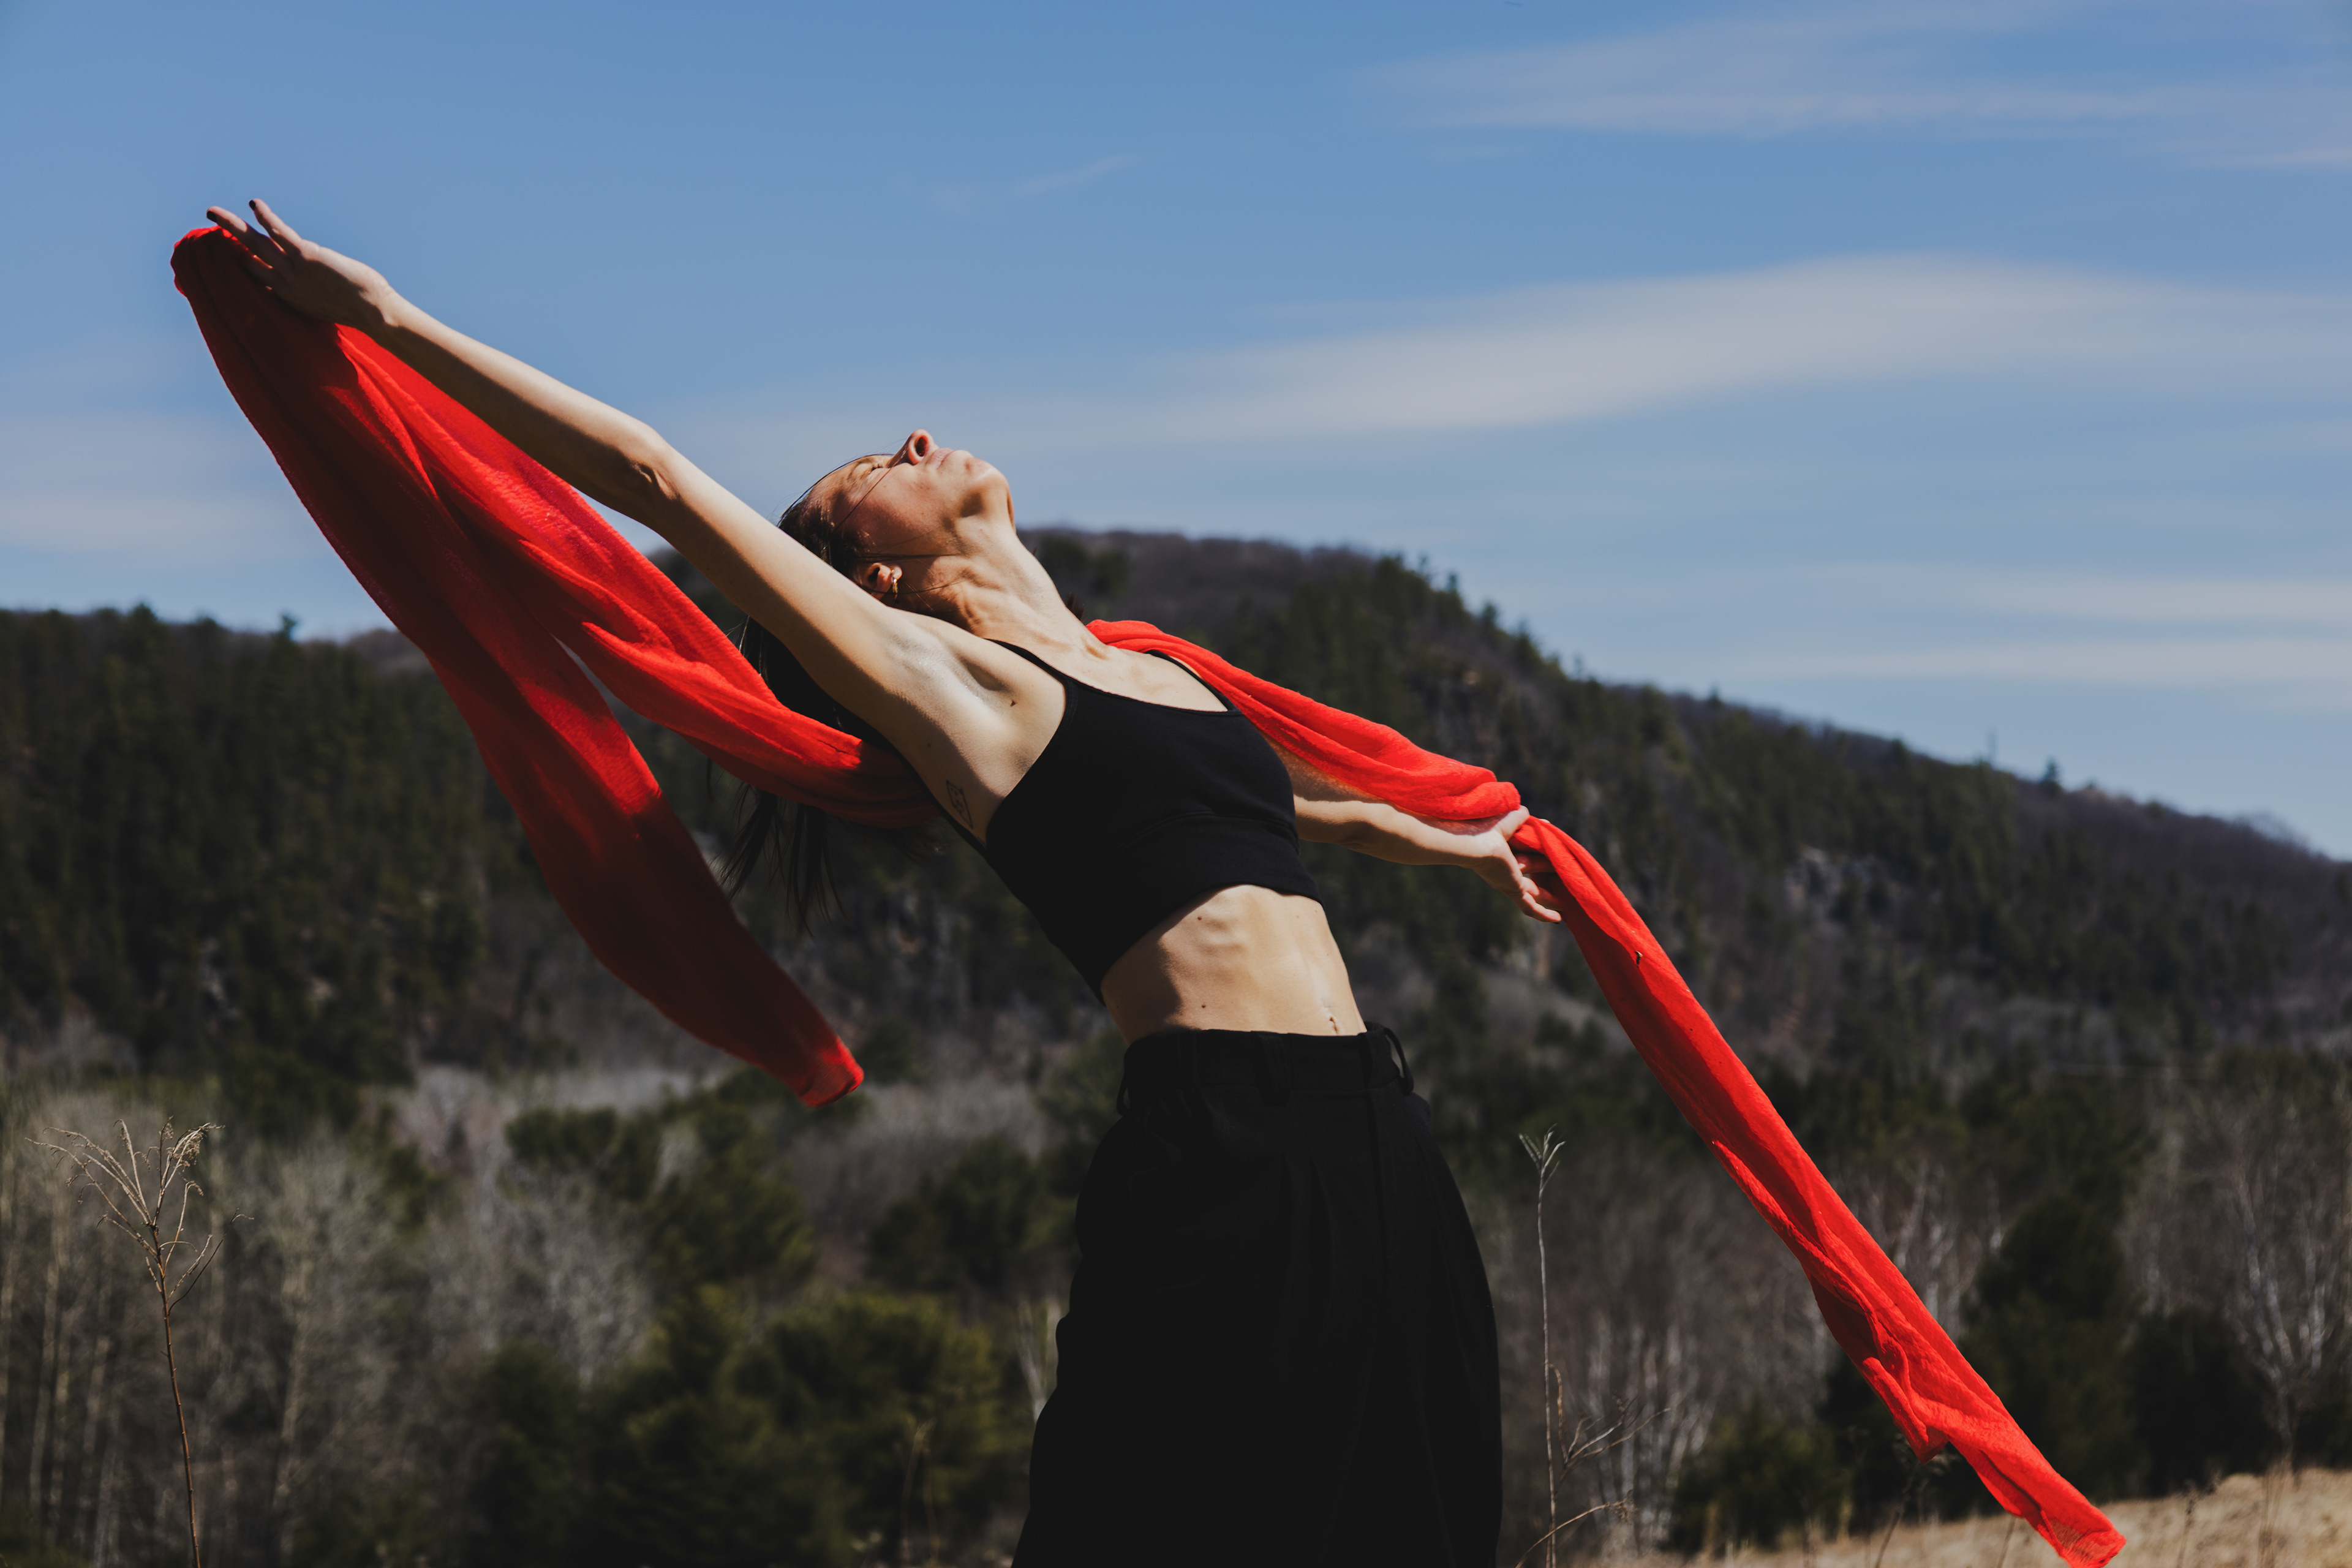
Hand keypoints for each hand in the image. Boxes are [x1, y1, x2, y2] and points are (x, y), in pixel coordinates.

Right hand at [204, 199, 398, 332]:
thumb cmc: (361, 310)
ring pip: (255, 244)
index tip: (232, 253)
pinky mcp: (306, 257)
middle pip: (248, 260)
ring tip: (212, 212)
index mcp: (289, 298)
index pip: (258, 279)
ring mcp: (293, 271)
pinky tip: (254, 204)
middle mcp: (285, 285)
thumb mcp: (329, 304)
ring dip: (232, 226)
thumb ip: (317, 293)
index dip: (244, 265)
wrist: (374, 313)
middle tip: (211, 228)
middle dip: (229, 243)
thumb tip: (321, 284)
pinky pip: (279, 233)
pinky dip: (265, 217)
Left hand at [1448, 806, 1564, 923]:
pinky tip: (1556, 919)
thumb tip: (1534, 818)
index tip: (1549, 836)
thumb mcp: (1510, 818)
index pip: (1523, 850)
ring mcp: (1507, 882)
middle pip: (1528, 875)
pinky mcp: (1512, 890)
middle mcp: (1502, 869)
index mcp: (1500, 850)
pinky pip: (1530, 906)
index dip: (1537, 846)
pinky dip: (1543, 913)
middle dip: (1542, 876)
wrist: (1473, 839)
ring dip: (1548, 897)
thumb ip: (1522, 817)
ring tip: (1562, 903)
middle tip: (1559, 877)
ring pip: (1532, 892)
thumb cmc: (1486, 825)